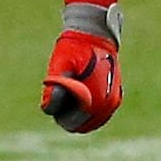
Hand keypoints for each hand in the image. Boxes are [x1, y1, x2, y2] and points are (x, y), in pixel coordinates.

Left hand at [40, 6, 121, 133]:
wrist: (96, 33)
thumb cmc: (75, 48)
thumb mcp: (60, 66)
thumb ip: (54, 88)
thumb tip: (47, 109)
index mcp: (96, 100)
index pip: (70, 123)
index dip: (59, 110)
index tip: (57, 88)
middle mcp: (108, 105)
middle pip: (79, 126)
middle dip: (67, 113)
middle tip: (61, 91)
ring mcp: (113, 102)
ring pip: (89, 122)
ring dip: (77, 113)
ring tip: (72, 89)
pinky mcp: (114, 98)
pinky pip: (97, 116)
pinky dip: (86, 111)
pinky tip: (79, 95)